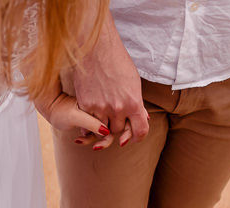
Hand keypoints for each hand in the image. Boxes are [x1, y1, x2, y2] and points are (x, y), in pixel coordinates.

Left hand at [39, 91, 109, 147]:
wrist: (52, 106)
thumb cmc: (62, 110)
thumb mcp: (76, 117)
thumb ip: (92, 123)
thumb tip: (106, 132)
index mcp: (104, 105)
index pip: (118, 121)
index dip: (116, 133)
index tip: (109, 143)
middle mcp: (104, 109)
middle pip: (115, 128)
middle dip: (105, 140)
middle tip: (95, 146)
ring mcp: (98, 116)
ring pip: (105, 133)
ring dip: (93, 140)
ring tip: (79, 140)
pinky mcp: (91, 121)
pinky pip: (95, 134)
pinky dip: (87, 139)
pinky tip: (77, 140)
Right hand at [68, 15, 148, 147]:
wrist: (96, 48)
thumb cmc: (117, 61)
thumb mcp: (134, 82)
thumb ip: (137, 103)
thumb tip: (143, 118)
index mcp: (133, 102)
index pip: (140, 132)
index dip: (137, 137)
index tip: (132, 137)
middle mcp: (117, 108)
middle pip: (118, 131)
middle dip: (118, 125)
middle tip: (114, 115)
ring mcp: (100, 108)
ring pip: (103, 130)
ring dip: (103, 124)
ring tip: (102, 111)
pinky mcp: (85, 105)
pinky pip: (88, 123)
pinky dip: (90, 121)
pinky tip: (91, 111)